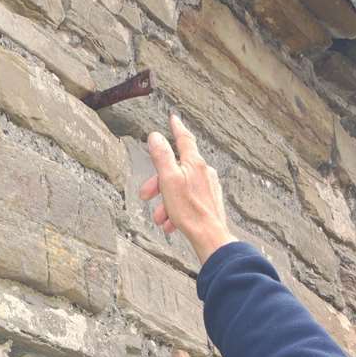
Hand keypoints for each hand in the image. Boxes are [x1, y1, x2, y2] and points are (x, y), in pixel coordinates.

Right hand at [139, 111, 233, 265]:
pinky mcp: (210, 203)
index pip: (184, 139)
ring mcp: (209, 188)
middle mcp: (204, 172)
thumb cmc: (190, 211)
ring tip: (160, 219)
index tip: (173, 119)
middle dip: (158, 183)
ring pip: (181, 189)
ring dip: (166, 202)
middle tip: (145, 195)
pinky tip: (172, 225)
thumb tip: (155, 136)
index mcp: (194, 163)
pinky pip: (189, 202)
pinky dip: (177, 211)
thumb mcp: (169, 180)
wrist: (210, 237)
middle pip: (176, 170)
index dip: (176, 128)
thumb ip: (162, 156)